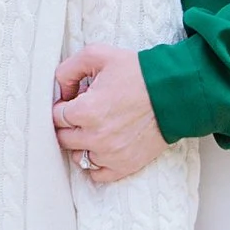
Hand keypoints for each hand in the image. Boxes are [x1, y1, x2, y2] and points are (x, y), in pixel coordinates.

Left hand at [51, 45, 169, 184]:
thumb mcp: (97, 55)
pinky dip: (95, 163)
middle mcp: (96, 137)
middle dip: (67, 124)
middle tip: (80, 113)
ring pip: (78, 156)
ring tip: (92, 129)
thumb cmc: (137, 72)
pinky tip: (100, 148)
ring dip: (80, 144)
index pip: (55, 116)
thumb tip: (61, 91)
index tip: (70, 101)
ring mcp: (111, 154)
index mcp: (86, 111)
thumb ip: (68, 69)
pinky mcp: (125, 165)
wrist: (173, 93)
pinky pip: (97, 174)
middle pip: (63, 137)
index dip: (61, 106)